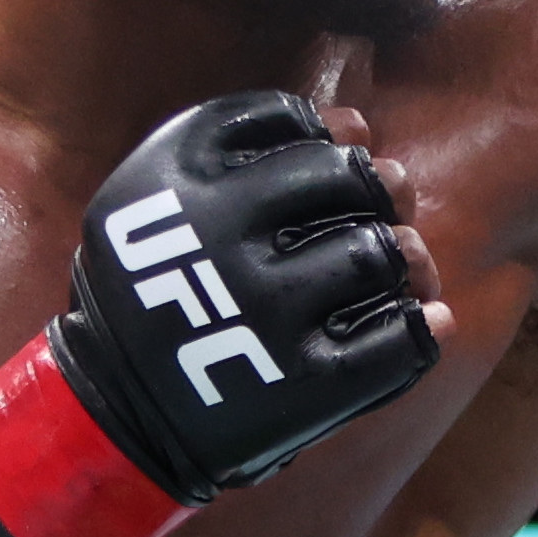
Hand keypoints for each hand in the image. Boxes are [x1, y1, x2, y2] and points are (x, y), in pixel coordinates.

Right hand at [0, 92, 445, 536]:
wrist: (115, 413)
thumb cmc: (156, 291)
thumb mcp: (159, 199)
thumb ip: (248, 149)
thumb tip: (360, 127)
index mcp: (177, 176)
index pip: (294, 122)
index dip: (328, 141)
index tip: (323, 176)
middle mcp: (219, 235)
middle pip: (351, 178)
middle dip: (379, 190)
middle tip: (376, 215)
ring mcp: (263, 312)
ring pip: (381, 252)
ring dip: (407, 257)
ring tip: (398, 270)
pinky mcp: (300, 386)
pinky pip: (399, 341)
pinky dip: (422, 328)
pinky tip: (419, 322)